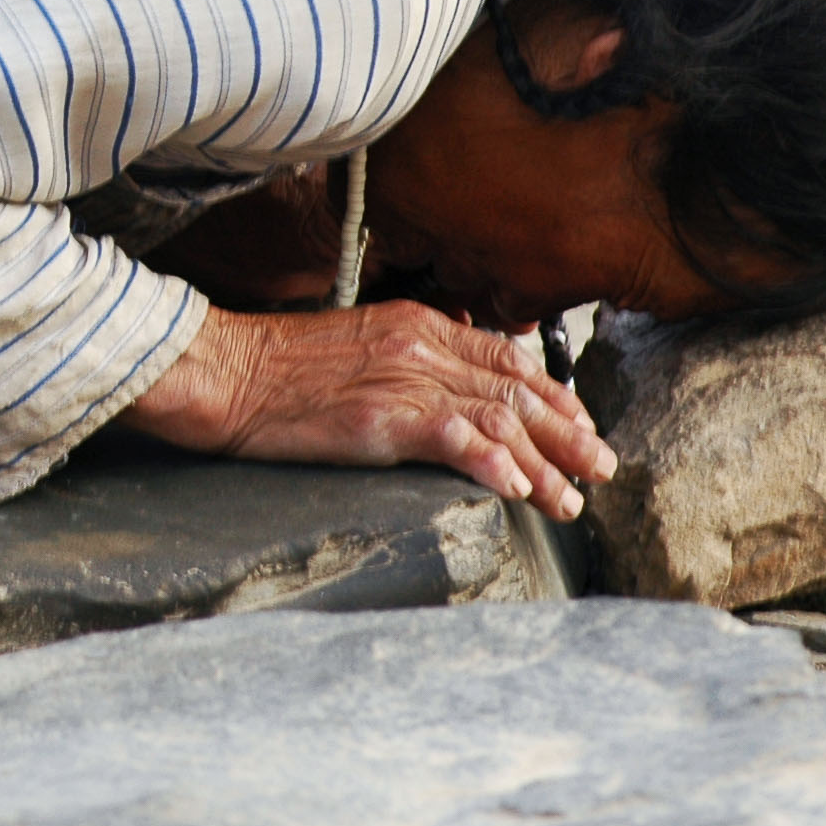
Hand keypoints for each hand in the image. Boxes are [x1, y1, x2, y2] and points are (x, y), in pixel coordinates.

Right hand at [119, 301, 614, 520]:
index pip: (505, 356)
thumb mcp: (352, 347)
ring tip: (568, 501)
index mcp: (415, 324)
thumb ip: (403, 360)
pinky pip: (456, 440)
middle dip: (568, 433)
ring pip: (499, 421)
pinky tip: (517, 489)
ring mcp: (404, 380)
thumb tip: (440, 394)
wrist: (224, 370)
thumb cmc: (272, 366)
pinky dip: (494, 465)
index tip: (580, 421)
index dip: (552, 392)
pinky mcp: (383, 418)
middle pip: (516, 390)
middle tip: (601, 468)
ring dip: (544, 465)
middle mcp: (421, 346)